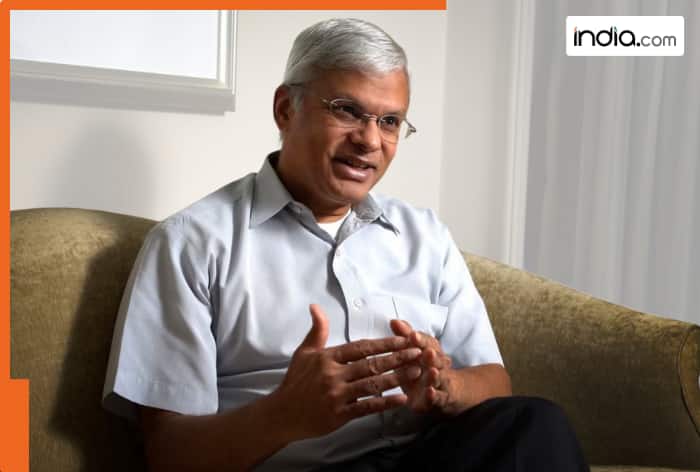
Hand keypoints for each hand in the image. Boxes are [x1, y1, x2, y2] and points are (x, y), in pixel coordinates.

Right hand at [273, 304, 422, 440]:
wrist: (282, 414)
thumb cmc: (295, 381)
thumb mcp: (304, 352)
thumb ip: (317, 330)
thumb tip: (316, 306)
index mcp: (328, 358)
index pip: (361, 347)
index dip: (384, 343)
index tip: (404, 340)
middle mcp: (333, 375)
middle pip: (371, 364)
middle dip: (397, 358)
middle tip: (418, 353)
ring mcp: (337, 395)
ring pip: (372, 384)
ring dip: (397, 378)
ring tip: (416, 372)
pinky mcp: (339, 415)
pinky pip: (367, 407)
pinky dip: (385, 403)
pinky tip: (402, 400)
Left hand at [390, 319, 455, 414]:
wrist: (444, 392)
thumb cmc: (422, 368)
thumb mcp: (412, 352)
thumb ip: (405, 336)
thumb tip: (394, 321)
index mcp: (430, 351)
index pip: (427, 343)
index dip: (420, 339)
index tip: (412, 335)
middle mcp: (437, 365)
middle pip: (436, 359)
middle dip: (432, 355)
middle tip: (427, 351)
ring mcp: (439, 383)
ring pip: (439, 378)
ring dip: (435, 375)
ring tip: (432, 371)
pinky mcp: (437, 400)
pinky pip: (438, 398)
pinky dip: (434, 396)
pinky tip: (430, 392)